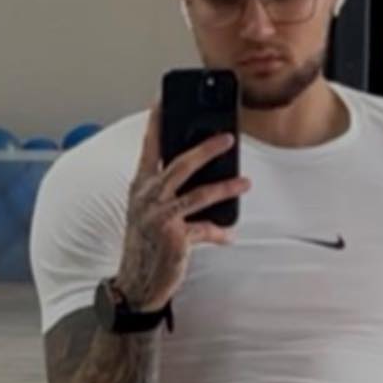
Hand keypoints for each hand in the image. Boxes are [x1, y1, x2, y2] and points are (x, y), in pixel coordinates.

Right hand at [116, 103, 249, 309]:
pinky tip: (229, 235)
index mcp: (139, 186)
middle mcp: (147, 198)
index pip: (148, 147)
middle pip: (180, 164)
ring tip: (245, 182)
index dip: (156, 123)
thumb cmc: (146, 244)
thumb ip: (169, 191)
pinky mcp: (175, 237)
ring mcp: (160, 217)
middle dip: (206, 148)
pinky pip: (205, 230)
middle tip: (228, 137)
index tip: (162, 99)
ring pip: (199, 194)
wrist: (137, 283)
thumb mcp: (150, 213)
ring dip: (226, 186)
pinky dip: (219, 233)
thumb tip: (206, 174)